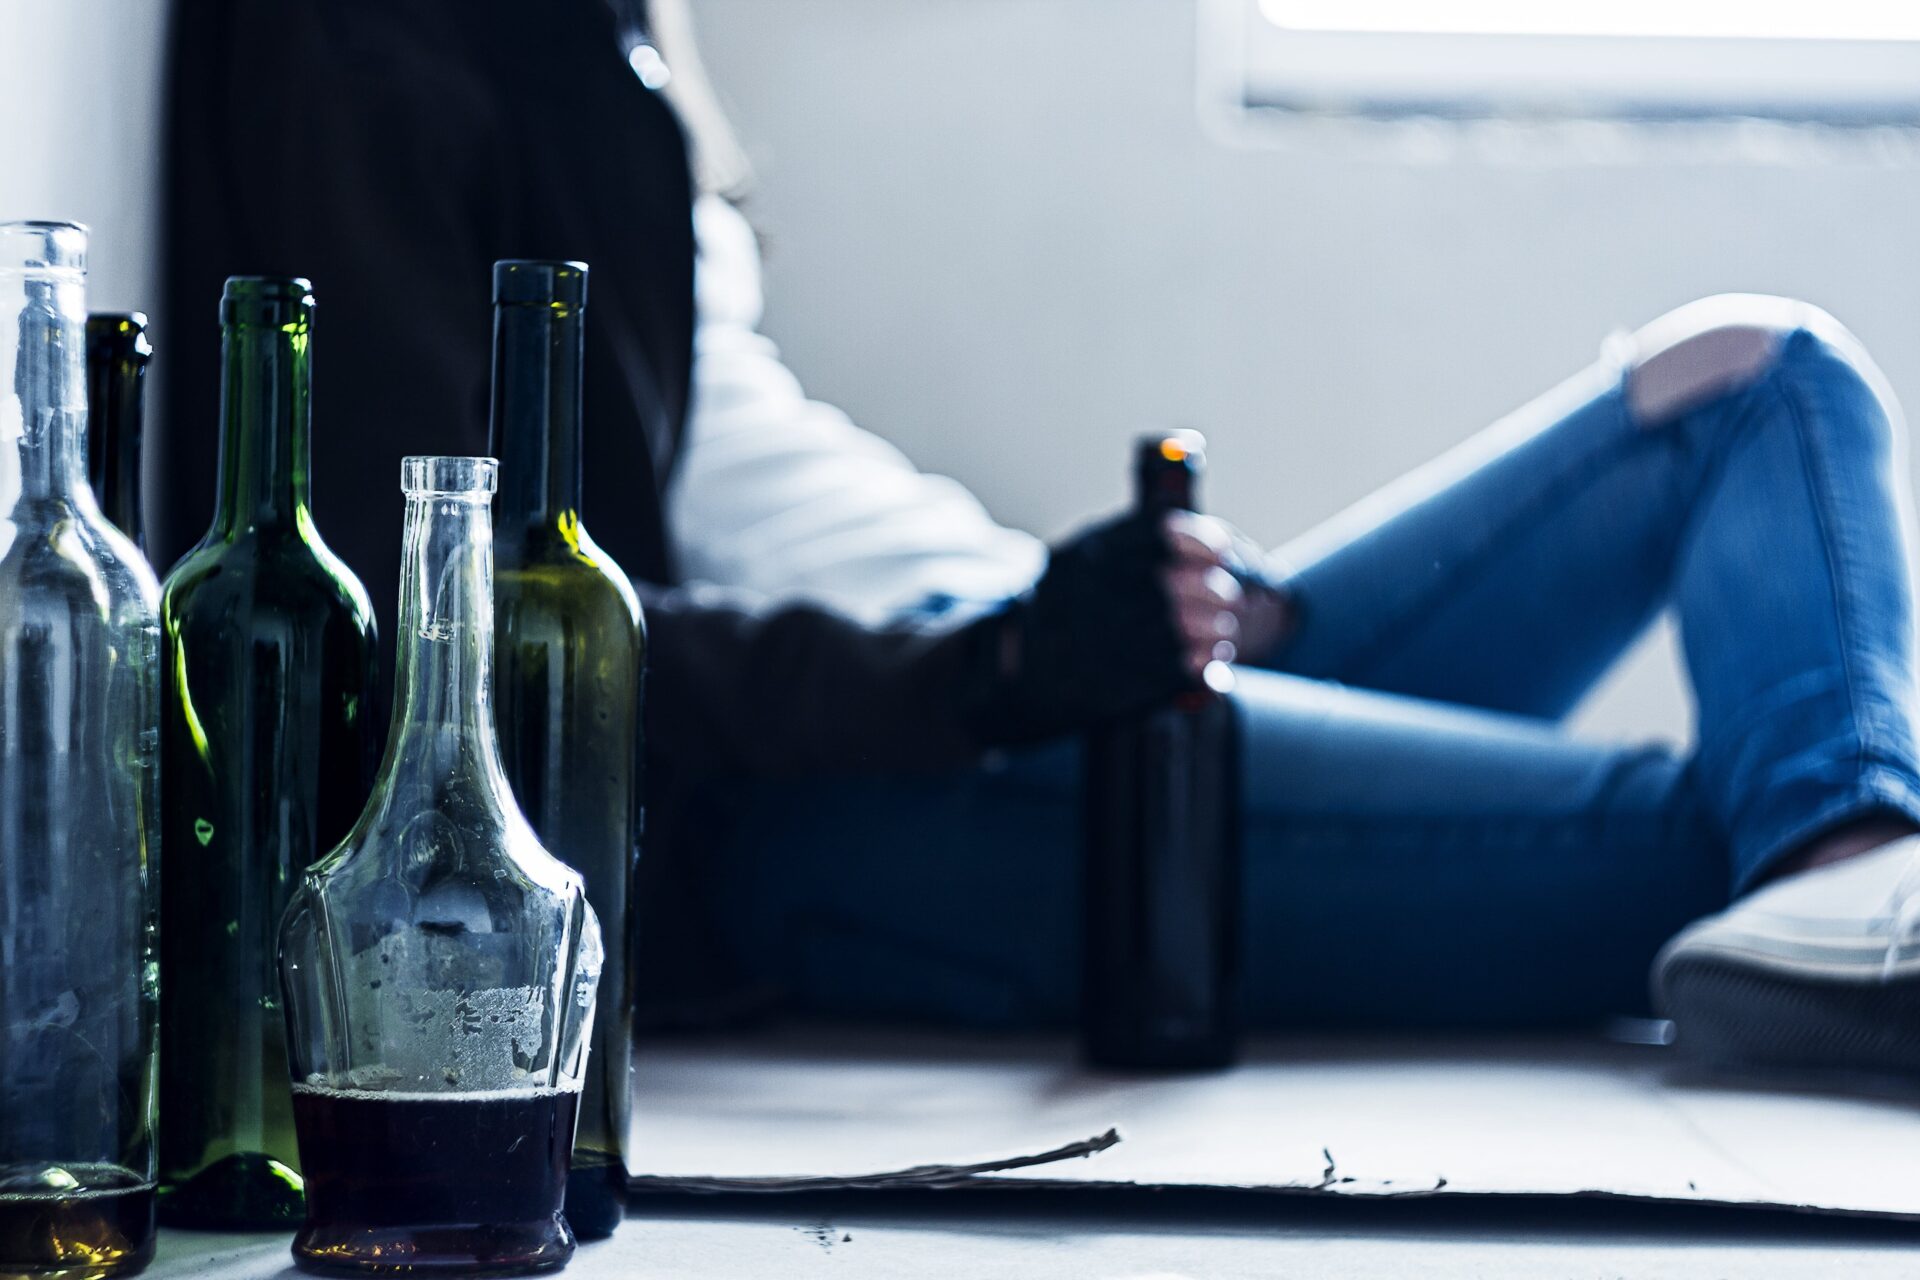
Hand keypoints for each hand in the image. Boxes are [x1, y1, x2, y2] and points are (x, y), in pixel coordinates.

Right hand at [960, 508, 1293, 746]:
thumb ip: (1134, 546)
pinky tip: (1210, 662)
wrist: (1014, 672)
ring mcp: (1096, 643)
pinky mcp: (1106, 688)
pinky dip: (1202, 666)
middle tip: (1228, 599)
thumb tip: (1214, 547)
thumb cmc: (1063, 610)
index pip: (1159, 535)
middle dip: (1216, 591)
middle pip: (1176, 586)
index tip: (1222, 551)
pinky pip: (1172, 674)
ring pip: (1180, 631)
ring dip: (1216, 630)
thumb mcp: (1081, 560)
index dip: (1202, 541)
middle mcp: (1090, 595)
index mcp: (1087, 556)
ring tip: (1222, 632)